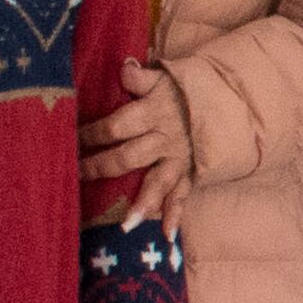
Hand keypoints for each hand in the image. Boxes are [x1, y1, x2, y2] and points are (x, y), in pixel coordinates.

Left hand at [81, 62, 195, 228]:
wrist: (231, 101)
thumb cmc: (187, 90)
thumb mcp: (165, 77)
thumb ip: (140, 77)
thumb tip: (122, 66)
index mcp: (154, 113)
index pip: (117, 126)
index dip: (92, 133)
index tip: (71, 138)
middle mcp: (165, 139)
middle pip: (128, 156)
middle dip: (100, 167)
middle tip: (77, 176)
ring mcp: (179, 159)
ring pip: (157, 182)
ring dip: (143, 203)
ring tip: (126, 224)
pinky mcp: (190, 172)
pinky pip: (183, 196)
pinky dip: (175, 216)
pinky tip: (167, 236)